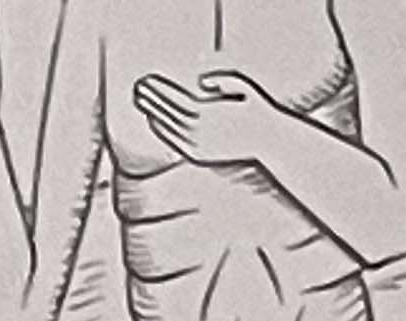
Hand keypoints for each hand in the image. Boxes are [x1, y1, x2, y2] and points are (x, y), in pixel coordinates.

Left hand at [134, 69, 288, 166]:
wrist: (268, 141)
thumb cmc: (256, 110)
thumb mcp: (246, 87)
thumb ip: (225, 79)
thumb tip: (202, 82)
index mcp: (210, 115)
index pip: (176, 101)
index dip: (160, 91)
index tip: (147, 81)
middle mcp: (201, 133)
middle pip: (168, 114)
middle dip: (152, 100)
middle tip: (137, 88)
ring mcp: (198, 146)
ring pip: (168, 129)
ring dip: (153, 113)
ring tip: (141, 101)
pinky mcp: (198, 156)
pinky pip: (174, 142)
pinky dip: (161, 131)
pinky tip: (153, 120)